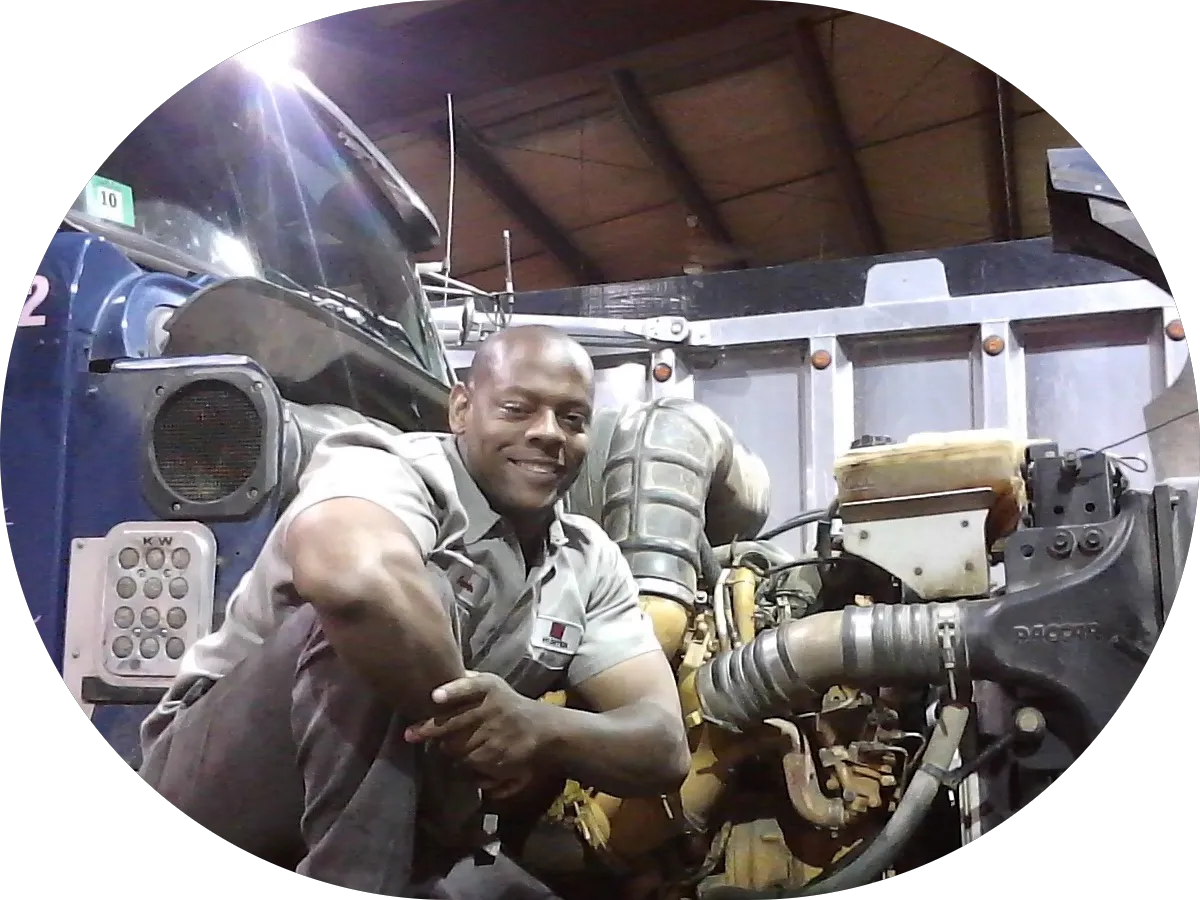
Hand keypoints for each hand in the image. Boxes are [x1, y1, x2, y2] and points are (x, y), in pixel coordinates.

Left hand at [405, 672, 553, 792]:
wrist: (542, 730)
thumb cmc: (507, 704)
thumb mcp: (491, 685)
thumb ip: (467, 681)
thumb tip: (436, 674)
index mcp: (489, 688)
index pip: (470, 686)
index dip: (452, 692)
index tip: (435, 697)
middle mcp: (492, 709)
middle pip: (452, 723)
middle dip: (429, 730)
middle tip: (411, 734)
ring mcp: (496, 735)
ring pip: (456, 748)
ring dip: (450, 749)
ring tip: (456, 744)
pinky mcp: (499, 757)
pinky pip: (469, 765)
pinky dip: (466, 764)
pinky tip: (474, 756)